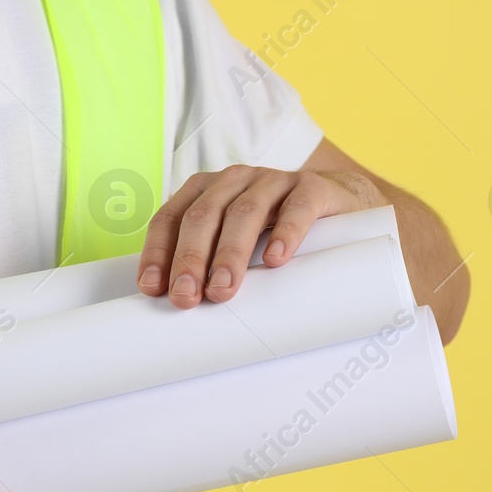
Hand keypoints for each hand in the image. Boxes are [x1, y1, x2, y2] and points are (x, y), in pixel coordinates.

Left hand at [136, 165, 385, 308]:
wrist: (339, 206)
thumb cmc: (272, 232)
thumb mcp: (233, 244)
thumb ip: (206, 265)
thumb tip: (175, 311)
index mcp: (205, 192)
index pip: (170, 218)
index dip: (158, 252)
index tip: (152, 289)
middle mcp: (234, 181)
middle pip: (202, 216)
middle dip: (190, 259)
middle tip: (185, 297)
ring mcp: (273, 181)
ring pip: (244, 213)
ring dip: (229, 253)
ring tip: (223, 289)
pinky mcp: (312, 188)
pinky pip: (297, 207)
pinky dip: (285, 233)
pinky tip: (275, 259)